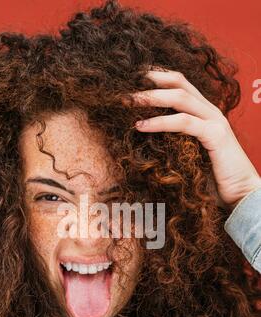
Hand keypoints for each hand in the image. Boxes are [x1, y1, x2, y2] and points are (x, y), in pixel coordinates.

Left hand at [123, 68, 260, 210]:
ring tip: (127, 102)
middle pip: (178, 82)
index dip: (157, 77)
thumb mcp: (187, 154)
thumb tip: (141, 136)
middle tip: (122, 86)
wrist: (240, 194)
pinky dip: (160, 122)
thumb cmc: (211, 178)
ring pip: (179, 97)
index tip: (132, 79)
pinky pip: (184, 122)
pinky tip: (141, 126)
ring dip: (151, 97)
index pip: (180, 83)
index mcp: (203, 112)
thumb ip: (172, 141)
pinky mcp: (215, 135)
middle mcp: (210, 111)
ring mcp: (214, 120)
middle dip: (149, 81)